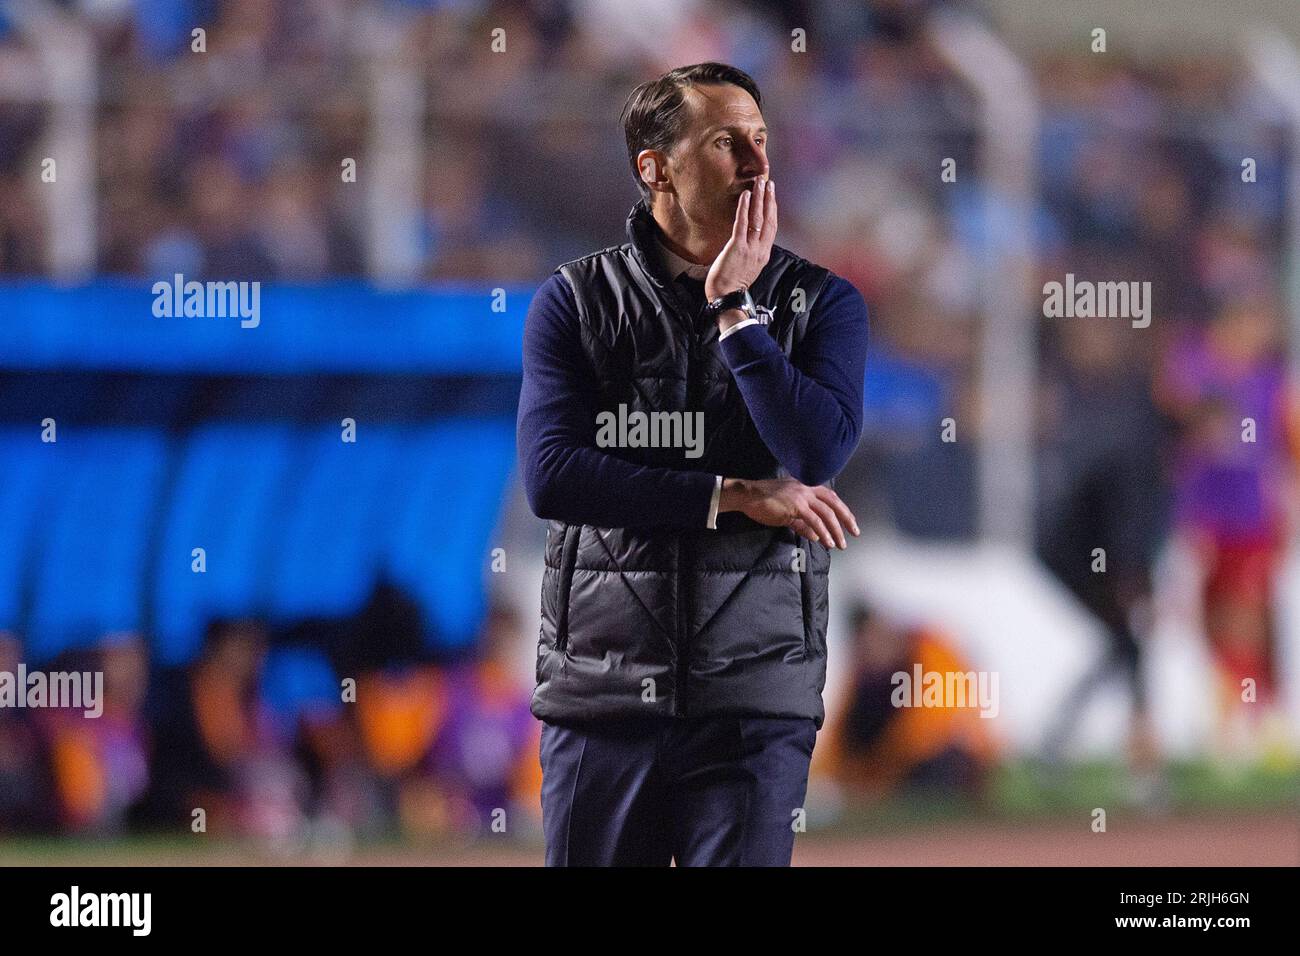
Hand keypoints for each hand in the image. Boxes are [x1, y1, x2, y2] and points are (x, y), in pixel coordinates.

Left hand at [704, 176, 776, 302]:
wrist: (727, 297)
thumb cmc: (733, 284)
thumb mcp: (749, 267)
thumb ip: (752, 252)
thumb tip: (750, 241)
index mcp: (764, 254)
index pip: (772, 227)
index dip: (773, 210)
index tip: (772, 196)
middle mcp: (760, 249)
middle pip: (768, 219)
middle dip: (769, 199)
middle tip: (769, 183)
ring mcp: (750, 248)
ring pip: (758, 219)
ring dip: (759, 199)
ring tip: (759, 184)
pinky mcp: (737, 247)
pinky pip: (742, 224)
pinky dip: (744, 208)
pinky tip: (745, 195)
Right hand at [720, 476, 858, 548]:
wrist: (747, 496)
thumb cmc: (764, 503)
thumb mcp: (787, 514)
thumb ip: (802, 524)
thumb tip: (816, 536)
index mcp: (806, 487)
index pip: (830, 497)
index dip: (842, 510)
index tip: (850, 523)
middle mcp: (807, 488)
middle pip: (834, 503)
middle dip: (847, 518)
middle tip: (855, 533)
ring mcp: (802, 496)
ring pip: (827, 513)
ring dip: (836, 530)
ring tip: (840, 544)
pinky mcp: (796, 505)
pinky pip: (815, 520)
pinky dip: (823, 532)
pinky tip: (827, 541)